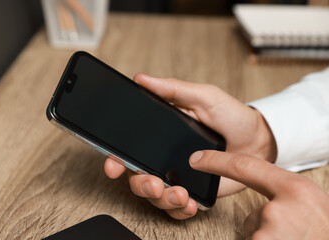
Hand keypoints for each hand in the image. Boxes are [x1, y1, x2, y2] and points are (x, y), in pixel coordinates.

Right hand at [104, 73, 276, 218]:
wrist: (258, 140)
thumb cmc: (231, 115)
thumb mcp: (203, 96)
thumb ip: (173, 89)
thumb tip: (141, 79)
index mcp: (160, 134)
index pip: (130, 148)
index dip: (116, 159)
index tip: (114, 167)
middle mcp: (164, 157)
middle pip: (137, 177)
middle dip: (141, 185)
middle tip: (155, 183)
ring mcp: (178, 175)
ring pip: (154, 195)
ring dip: (162, 199)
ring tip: (180, 194)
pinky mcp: (193, 191)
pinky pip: (176, 207)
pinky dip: (179, 210)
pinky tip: (189, 204)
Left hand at [190, 150, 328, 238]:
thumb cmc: (327, 228)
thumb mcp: (310, 202)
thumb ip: (281, 194)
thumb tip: (255, 206)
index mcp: (294, 189)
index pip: (244, 167)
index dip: (217, 161)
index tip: (196, 159)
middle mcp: (279, 212)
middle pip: (252, 218)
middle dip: (267, 230)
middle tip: (295, 234)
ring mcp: (270, 235)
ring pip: (254, 236)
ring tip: (295, 239)